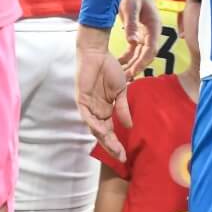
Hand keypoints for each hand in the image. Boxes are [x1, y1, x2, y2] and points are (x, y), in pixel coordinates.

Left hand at [76, 25, 129, 158]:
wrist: (98, 54)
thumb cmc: (109, 69)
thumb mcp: (121, 91)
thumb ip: (123, 108)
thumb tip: (129, 126)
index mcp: (105, 111)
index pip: (110, 132)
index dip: (116, 144)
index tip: (125, 155)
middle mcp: (96, 113)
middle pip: (103, 135)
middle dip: (111, 146)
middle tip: (121, 157)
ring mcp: (88, 108)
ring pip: (95, 129)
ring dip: (104, 139)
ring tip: (114, 149)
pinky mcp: (81, 102)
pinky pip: (87, 117)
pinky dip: (95, 125)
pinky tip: (103, 131)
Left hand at [117, 0, 159, 76]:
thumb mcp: (130, 6)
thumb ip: (131, 24)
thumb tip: (132, 42)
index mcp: (155, 25)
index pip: (152, 50)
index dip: (143, 63)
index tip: (133, 73)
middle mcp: (153, 30)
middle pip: (148, 54)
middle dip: (138, 67)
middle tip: (127, 81)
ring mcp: (146, 30)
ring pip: (141, 53)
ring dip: (133, 64)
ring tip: (123, 77)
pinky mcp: (139, 30)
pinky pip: (136, 47)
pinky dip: (129, 56)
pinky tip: (120, 64)